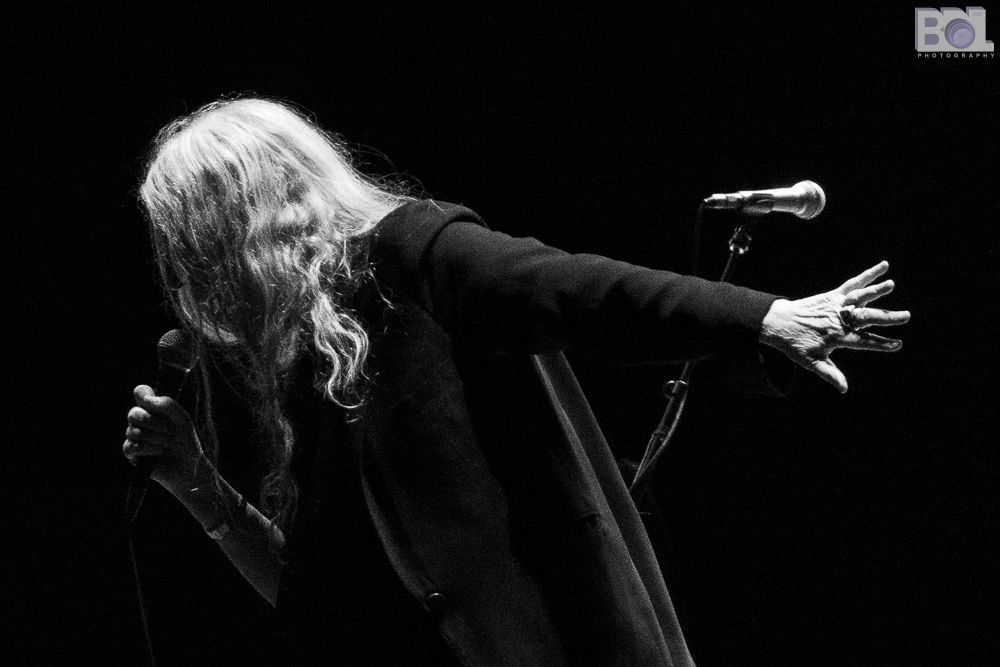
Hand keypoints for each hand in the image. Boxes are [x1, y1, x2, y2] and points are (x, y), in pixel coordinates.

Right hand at [123, 385, 211, 494]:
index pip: (140, 392)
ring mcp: (134, 436)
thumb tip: (145, 399)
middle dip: (155, 424)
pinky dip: (149, 450)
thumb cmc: (186, 441)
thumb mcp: (183, 420)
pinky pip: (132, 446)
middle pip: (133, 413)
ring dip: (156, 439)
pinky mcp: (131, 453)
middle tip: (171, 432)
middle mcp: (141, 420)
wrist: (189, 465)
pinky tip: (157, 453)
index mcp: (153, 408)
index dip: (142, 394)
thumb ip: (167, 405)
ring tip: (167, 444)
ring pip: (134, 431)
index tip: (150, 401)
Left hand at [759, 261, 910, 392]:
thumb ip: (829, 374)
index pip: (863, 341)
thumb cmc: (795, 344)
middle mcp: (838, 319)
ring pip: (859, 297)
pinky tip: (884, 266)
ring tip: (891, 284)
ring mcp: (836, 305)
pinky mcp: (832, 295)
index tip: (897, 344)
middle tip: (906, 316)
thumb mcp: (810, 362)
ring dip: (876, 290)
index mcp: (836, 337)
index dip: (880, 344)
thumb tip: (844, 389)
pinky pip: (852, 283)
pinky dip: (868, 275)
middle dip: (887, 317)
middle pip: (866, 317)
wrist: (777, 322)